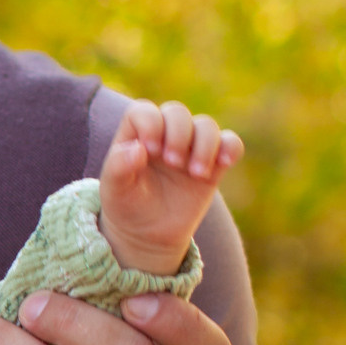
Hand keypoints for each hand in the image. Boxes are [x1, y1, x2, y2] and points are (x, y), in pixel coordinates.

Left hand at [97, 98, 241, 272]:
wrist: (149, 233)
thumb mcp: (114, 190)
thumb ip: (118, 167)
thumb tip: (137, 149)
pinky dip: (231, 148)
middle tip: (173, 163)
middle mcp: (164, 135)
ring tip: (196, 173)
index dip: (150, 124)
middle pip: (177, 112)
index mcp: (136, 135)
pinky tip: (224, 164)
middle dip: (178, 134)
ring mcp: (190, 147)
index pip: (144, 111)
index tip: (150, 150)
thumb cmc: (127, 205)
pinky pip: (230, 143)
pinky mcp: (213, 164)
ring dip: (205, 145)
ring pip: (206, 125)